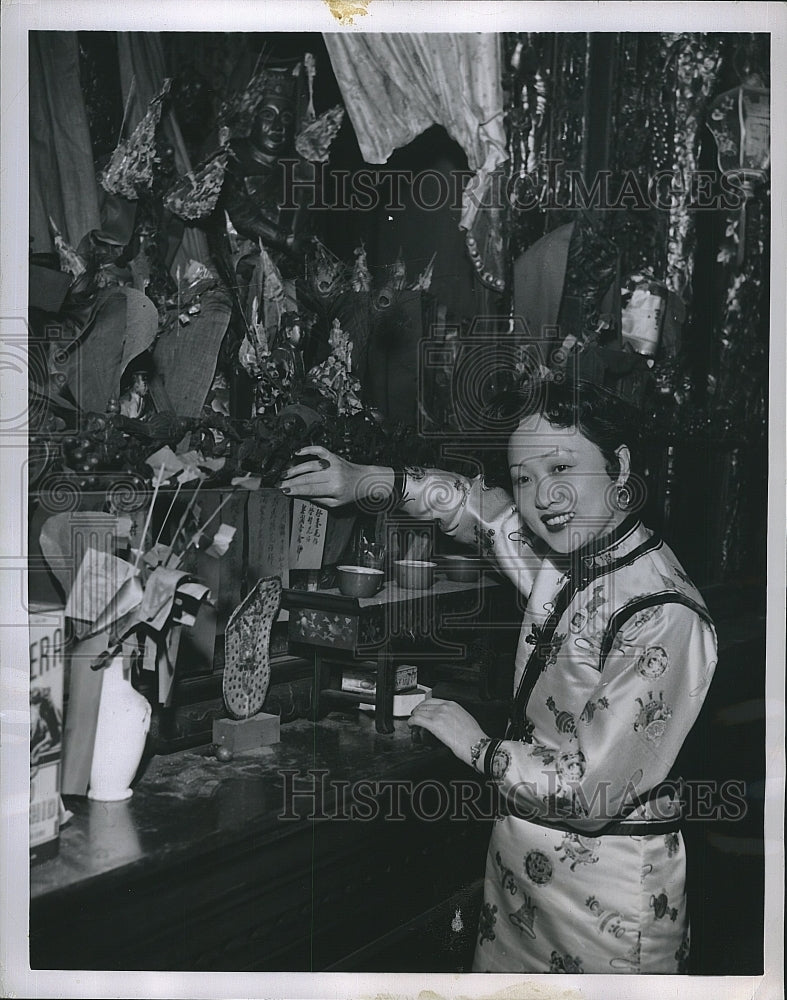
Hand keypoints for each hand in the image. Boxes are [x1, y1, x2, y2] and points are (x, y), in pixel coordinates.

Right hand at [277, 445, 392, 508]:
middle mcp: (333, 474)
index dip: (295, 489)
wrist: (366, 480)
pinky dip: (308, 449)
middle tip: (279, 483)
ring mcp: (333, 463)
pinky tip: (298, 452)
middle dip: (291, 480)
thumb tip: (302, 495)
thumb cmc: (352, 494)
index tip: (283, 490)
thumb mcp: (336, 503)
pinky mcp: (334, 456)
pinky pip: (319, 450)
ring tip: (285, 473)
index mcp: (333, 488)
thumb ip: (319, 500)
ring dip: (295, 469)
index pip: (310, 488)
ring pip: (310, 464)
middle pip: (307, 477)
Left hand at [407, 698, 485, 765]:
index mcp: (452, 704)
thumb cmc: (474, 736)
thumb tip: (447, 720)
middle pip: (424, 705)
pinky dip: (411, 721)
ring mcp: (439, 715)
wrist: (476, 744)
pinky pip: (417, 720)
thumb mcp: (465, 718)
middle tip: (414, 716)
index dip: (424, 705)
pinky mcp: (434, 725)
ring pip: (419, 711)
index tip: (421, 710)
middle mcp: (445, 707)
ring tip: (412, 722)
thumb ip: (454, 715)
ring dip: (414, 716)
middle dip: (417, 711)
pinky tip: (411, 725)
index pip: (432, 700)